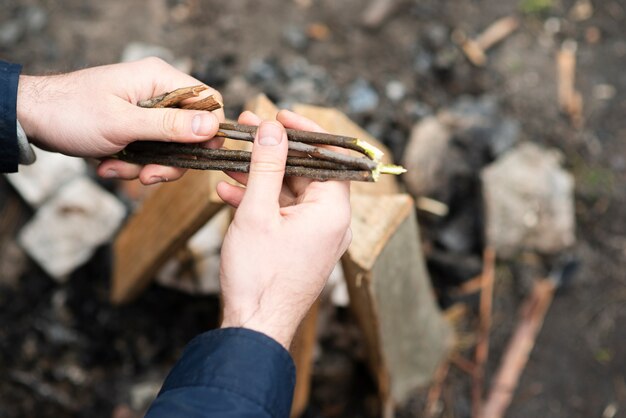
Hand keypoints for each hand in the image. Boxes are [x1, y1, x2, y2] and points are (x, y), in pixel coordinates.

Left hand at [16, 57, 223, 184]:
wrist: (33, 118)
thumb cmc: (72, 112)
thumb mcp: (124, 124)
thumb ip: (170, 126)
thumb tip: (213, 127)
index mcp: (160, 79)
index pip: (208, 101)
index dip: (209, 131)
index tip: (196, 155)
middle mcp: (158, 92)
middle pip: (191, 131)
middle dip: (170, 159)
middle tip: (148, 175)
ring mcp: (146, 111)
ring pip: (170, 147)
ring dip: (146, 165)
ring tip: (115, 168)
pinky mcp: (135, 127)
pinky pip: (150, 151)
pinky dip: (132, 164)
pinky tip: (108, 165)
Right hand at [217, 110, 351, 348]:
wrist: (253, 329)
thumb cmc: (258, 276)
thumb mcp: (258, 212)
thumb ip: (267, 166)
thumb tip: (272, 128)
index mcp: (333, 211)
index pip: (329, 156)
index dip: (303, 131)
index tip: (278, 114)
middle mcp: (332, 223)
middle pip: (307, 172)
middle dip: (274, 152)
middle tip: (248, 131)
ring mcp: (317, 237)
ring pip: (291, 193)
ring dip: (261, 176)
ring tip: (230, 159)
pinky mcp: (301, 248)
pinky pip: (284, 214)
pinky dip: (261, 201)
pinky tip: (228, 191)